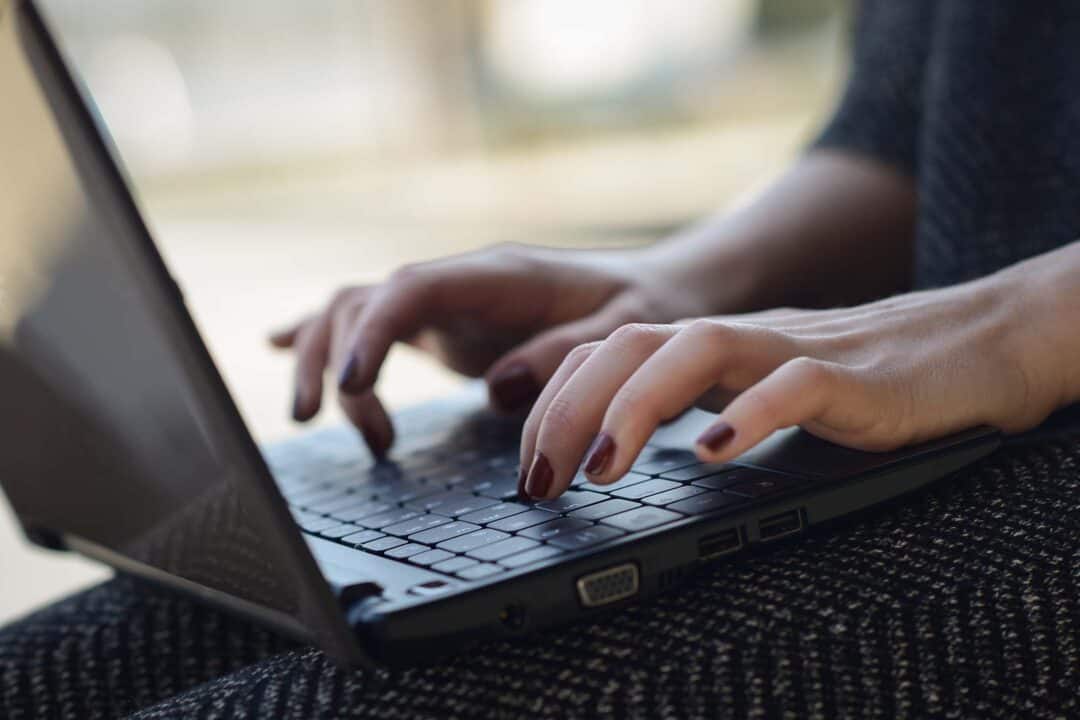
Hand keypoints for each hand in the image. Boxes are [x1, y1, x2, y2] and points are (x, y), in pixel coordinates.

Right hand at [269, 244, 711, 454]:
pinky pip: (372, 322)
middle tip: (352, 430)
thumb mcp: (628, 333)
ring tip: (315, 419)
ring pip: (356, 310)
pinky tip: (278, 345)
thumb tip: (496, 387)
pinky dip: (325, 335)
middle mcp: (461, 282)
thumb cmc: (646, 309)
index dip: (371, 334)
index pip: (411, 288)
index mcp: (499, 274)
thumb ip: (565, 355)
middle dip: (336, 360)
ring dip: (323, 358)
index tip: (349, 387)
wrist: (658, 292)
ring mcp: (449, 303)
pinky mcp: (447, 327)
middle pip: (365, 300)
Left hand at [518, 270, 1059, 498]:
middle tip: (540, 482)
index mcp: (709, 347)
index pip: (606, 353)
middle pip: (631, 344)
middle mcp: (739, 338)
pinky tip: (714, 454)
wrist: (966, 343)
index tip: (532, 470)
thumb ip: (696, 406)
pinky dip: (748, 416)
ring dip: (636, 406)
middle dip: (568, 410)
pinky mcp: (853, 376)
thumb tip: (612, 449)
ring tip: (601, 467)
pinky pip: (794, 384)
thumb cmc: (857, 380)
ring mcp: (793, 348)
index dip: (555, 404)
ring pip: (697, 348)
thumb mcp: (755, 392)